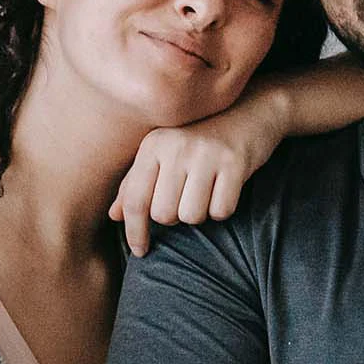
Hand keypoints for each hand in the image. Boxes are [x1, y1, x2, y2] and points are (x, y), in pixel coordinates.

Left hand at [111, 100, 285, 256]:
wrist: (251, 112)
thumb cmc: (200, 141)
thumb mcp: (163, 154)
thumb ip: (135, 183)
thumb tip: (113, 215)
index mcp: (153, 145)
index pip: (135, 200)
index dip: (134, 232)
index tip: (140, 251)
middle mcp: (177, 147)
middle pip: (164, 215)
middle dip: (175, 217)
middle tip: (186, 198)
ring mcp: (206, 153)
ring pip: (192, 216)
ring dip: (199, 213)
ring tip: (205, 191)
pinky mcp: (235, 163)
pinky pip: (221, 211)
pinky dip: (222, 209)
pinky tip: (225, 188)